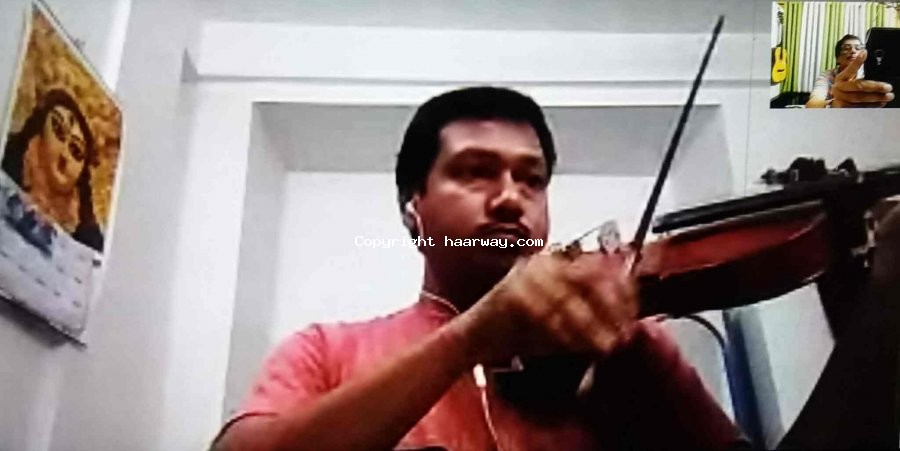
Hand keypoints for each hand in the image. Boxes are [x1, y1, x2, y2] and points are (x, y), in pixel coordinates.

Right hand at [459, 249, 638, 363]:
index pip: (600, 268)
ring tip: (604, 346)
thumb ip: (592, 321)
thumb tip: (627, 328)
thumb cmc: (520, 333)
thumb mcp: (565, 325)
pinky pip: (545, 312)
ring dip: (590, 325)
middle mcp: (544, 263)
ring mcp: (526, 275)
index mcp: (558, 265)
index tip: (634, 319)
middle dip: (610, 308)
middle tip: (622, 336)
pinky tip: (574, 347)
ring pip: (568, 297)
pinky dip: (562, 331)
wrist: (476, 340)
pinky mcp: (511, 292)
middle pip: (589, 277)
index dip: (622, 293)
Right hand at [831, 50, 893, 107]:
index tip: (864, 53)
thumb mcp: (849, 75)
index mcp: (841, 78)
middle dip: (875, 87)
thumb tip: (864, 52)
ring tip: (888, 96)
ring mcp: (840, 99)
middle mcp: (839, 88)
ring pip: (859, 99)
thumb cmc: (845, 85)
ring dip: (875, 98)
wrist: (836, 99)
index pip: (849, 69)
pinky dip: (871, 106)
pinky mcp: (843, 108)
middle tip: (888, 87)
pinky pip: (858, 108)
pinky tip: (881, 103)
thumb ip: (856, 65)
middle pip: (858, 87)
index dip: (856, 62)